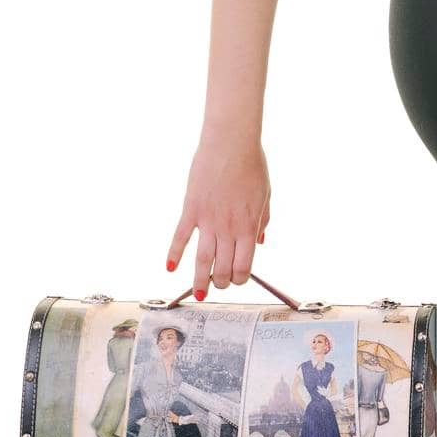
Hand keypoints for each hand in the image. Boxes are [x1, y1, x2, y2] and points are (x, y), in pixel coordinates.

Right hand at [166, 132, 270, 295]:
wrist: (231, 143)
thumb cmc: (252, 166)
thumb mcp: (266, 195)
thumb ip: (263, 222)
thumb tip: (260, 243)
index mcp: (249, 226)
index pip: (243, 267)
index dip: (239, 279)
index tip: (236, 279)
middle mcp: (228, 228)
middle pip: (222, 269)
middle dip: (220, 283)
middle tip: (217, 285)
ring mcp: (208, 220)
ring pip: (201, 260)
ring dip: (199, 281)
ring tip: (197, 294)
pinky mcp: (191, 209)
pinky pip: (180, 237)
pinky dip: (174, 254)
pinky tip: (170, 267)